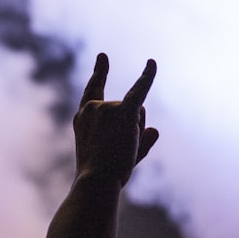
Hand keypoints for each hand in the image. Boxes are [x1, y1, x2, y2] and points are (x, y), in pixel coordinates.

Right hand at [74, 54, 158, 185]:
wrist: (96, 181)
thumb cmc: (103, 177)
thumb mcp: (115, 158)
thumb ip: (138, 144)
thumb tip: (155, 130)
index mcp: (84, 118)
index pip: (93, 90)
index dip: (99, 73)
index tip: (103, 56)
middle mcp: (93, 108)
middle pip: (126, 108)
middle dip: (132, 128)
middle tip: (118, 153)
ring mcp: (107, 108)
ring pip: (138, 113)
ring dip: (137, 132)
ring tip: (123, 150)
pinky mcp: (123, 112)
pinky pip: (139, 90)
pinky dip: (147, 76)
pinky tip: (151, 63)